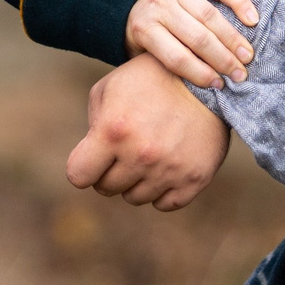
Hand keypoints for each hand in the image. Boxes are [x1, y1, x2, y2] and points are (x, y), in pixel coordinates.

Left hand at [65, 52, 230, 210]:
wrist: (207, 79)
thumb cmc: (151, 79)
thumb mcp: (111, 87)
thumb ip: (94, 123)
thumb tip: (91, 156)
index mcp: (113, 130)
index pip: (78, 175)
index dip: (82, 167)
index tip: (91, 158)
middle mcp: (140, 155)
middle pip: (106, 188)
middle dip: (108, 171)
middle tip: (122, 151)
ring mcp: (169, 170)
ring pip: (134, 198)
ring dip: (135, 180)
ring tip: (147, 153)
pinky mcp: (194, 179)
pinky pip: (164, 204)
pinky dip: (161, 190)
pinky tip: (164, 167)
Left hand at [125, 0, 257, 87]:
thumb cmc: (145, 28)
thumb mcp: (141, 48)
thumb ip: (162, 64)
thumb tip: (197, 89)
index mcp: (144, 29)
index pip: (176, 57)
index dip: (200, 74)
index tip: (219, 85)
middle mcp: (159, 7)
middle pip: (197, 38)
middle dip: (222, 59)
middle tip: (240, 75)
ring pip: (209, 16)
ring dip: (232, 38)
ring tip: (247, 56)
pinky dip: (239, 3)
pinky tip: (253, 20)